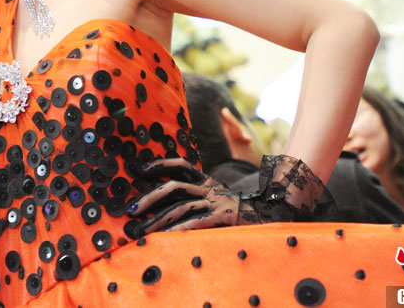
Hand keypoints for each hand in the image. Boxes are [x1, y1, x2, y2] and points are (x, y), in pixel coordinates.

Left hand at [126, 158, 242, 234]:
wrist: (273, 218)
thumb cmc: (240, 213)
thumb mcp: (218, 198)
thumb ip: (197, 196)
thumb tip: (167, 201)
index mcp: (207, 181)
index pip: (181, 165)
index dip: (159, 165)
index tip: (139, 170)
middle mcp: (210, 189)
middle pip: (174, 187)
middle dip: (149, 197)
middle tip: (130, 209)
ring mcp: (216, 203)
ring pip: (180, 207)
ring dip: (157, 219)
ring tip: (140, 230)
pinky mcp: (223, 218)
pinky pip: (195, 223)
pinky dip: (177, 231)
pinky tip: (163, 239)